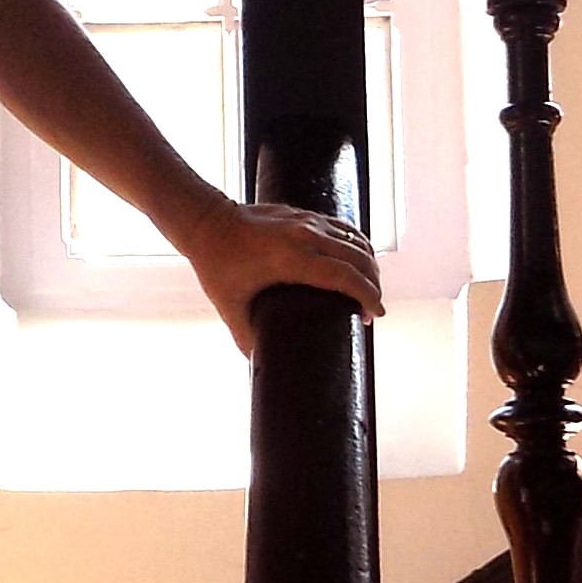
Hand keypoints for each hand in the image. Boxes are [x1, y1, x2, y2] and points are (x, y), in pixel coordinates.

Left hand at [178, 197, 384, 353]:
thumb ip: (246, 340)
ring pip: (355, 239)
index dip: (367, 295)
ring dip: (369, 264)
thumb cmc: (216, 267)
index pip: (345, 275)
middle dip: (373, 284)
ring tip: (369, 288)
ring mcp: (306, 221)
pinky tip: (358, 261)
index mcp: (291, 259)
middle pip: (358, 258)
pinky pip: (343, 228)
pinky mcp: (303, 215)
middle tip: (372, 309)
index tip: (376, 315)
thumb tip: (259, 367)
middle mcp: (305, 236)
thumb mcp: (230, 308)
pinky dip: (357, 245)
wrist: (205, 222)